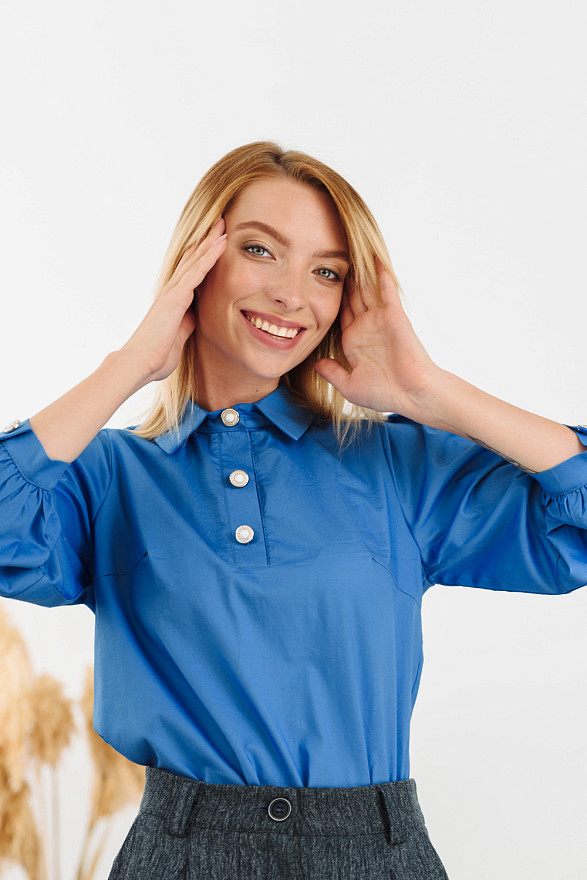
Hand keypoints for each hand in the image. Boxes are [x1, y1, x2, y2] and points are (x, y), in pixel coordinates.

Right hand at [120, 218, 226, 382]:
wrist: (141, 362)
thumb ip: (187, 322)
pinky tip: (221, 243)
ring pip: (196, 259)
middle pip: (193, 258)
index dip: (203, 255)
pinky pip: (197, 271)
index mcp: (173, 300)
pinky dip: (210, 256)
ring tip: (223, 224)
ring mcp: (173, 291)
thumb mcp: (179, 336)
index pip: (191, 271)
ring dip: (210, 241)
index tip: (216, 241)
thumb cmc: (157, 354)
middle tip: (220, 223)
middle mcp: (172, 290)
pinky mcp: (177, 296)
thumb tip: (195, 316)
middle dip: (207, 240)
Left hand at [314, 256, 441, 417]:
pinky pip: (385, 289)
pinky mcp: (393, 314)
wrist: (412, 394)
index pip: (338, 313)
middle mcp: (365, 326)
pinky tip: (373, 256)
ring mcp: (379, 318)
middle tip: (327, 254)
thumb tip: (315, 363)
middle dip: (341, 277)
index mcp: (353, 341)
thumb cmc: (386, 393)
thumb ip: (332, 372)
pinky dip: (380, 273)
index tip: (314, 281)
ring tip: (346, 247)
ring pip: (366, 288)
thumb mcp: (350, 385)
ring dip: (358, 269)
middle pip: (350, 295)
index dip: (328, 297)